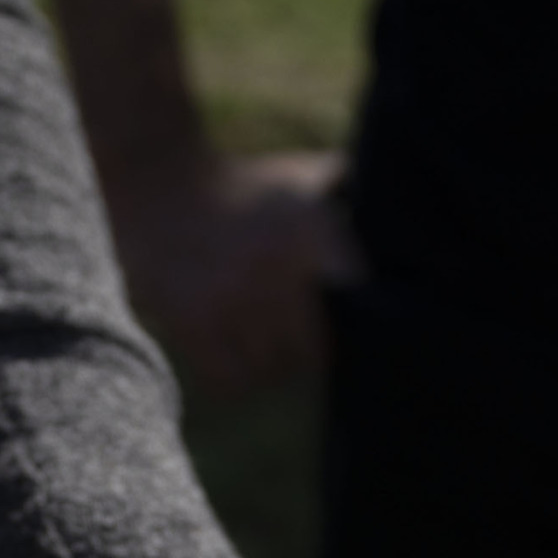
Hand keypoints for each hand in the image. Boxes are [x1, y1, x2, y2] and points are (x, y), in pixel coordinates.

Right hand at [107, 152, 357, 394]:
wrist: (159, 175)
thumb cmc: (244, 184)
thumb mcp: (301, 177)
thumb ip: (350, 193)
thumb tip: (398, 218)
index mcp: (313, 232)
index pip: (358, 308)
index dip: (359, 330)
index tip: (353, 332)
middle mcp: (277, 268)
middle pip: (314, 354)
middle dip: (308, 353)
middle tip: (298, 342)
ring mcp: (232, 298)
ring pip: (270, 371)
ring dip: (269, 366)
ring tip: (261, 342)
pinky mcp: (192, 321)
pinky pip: (229, 382)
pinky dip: (234, 379)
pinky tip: (232, 356)